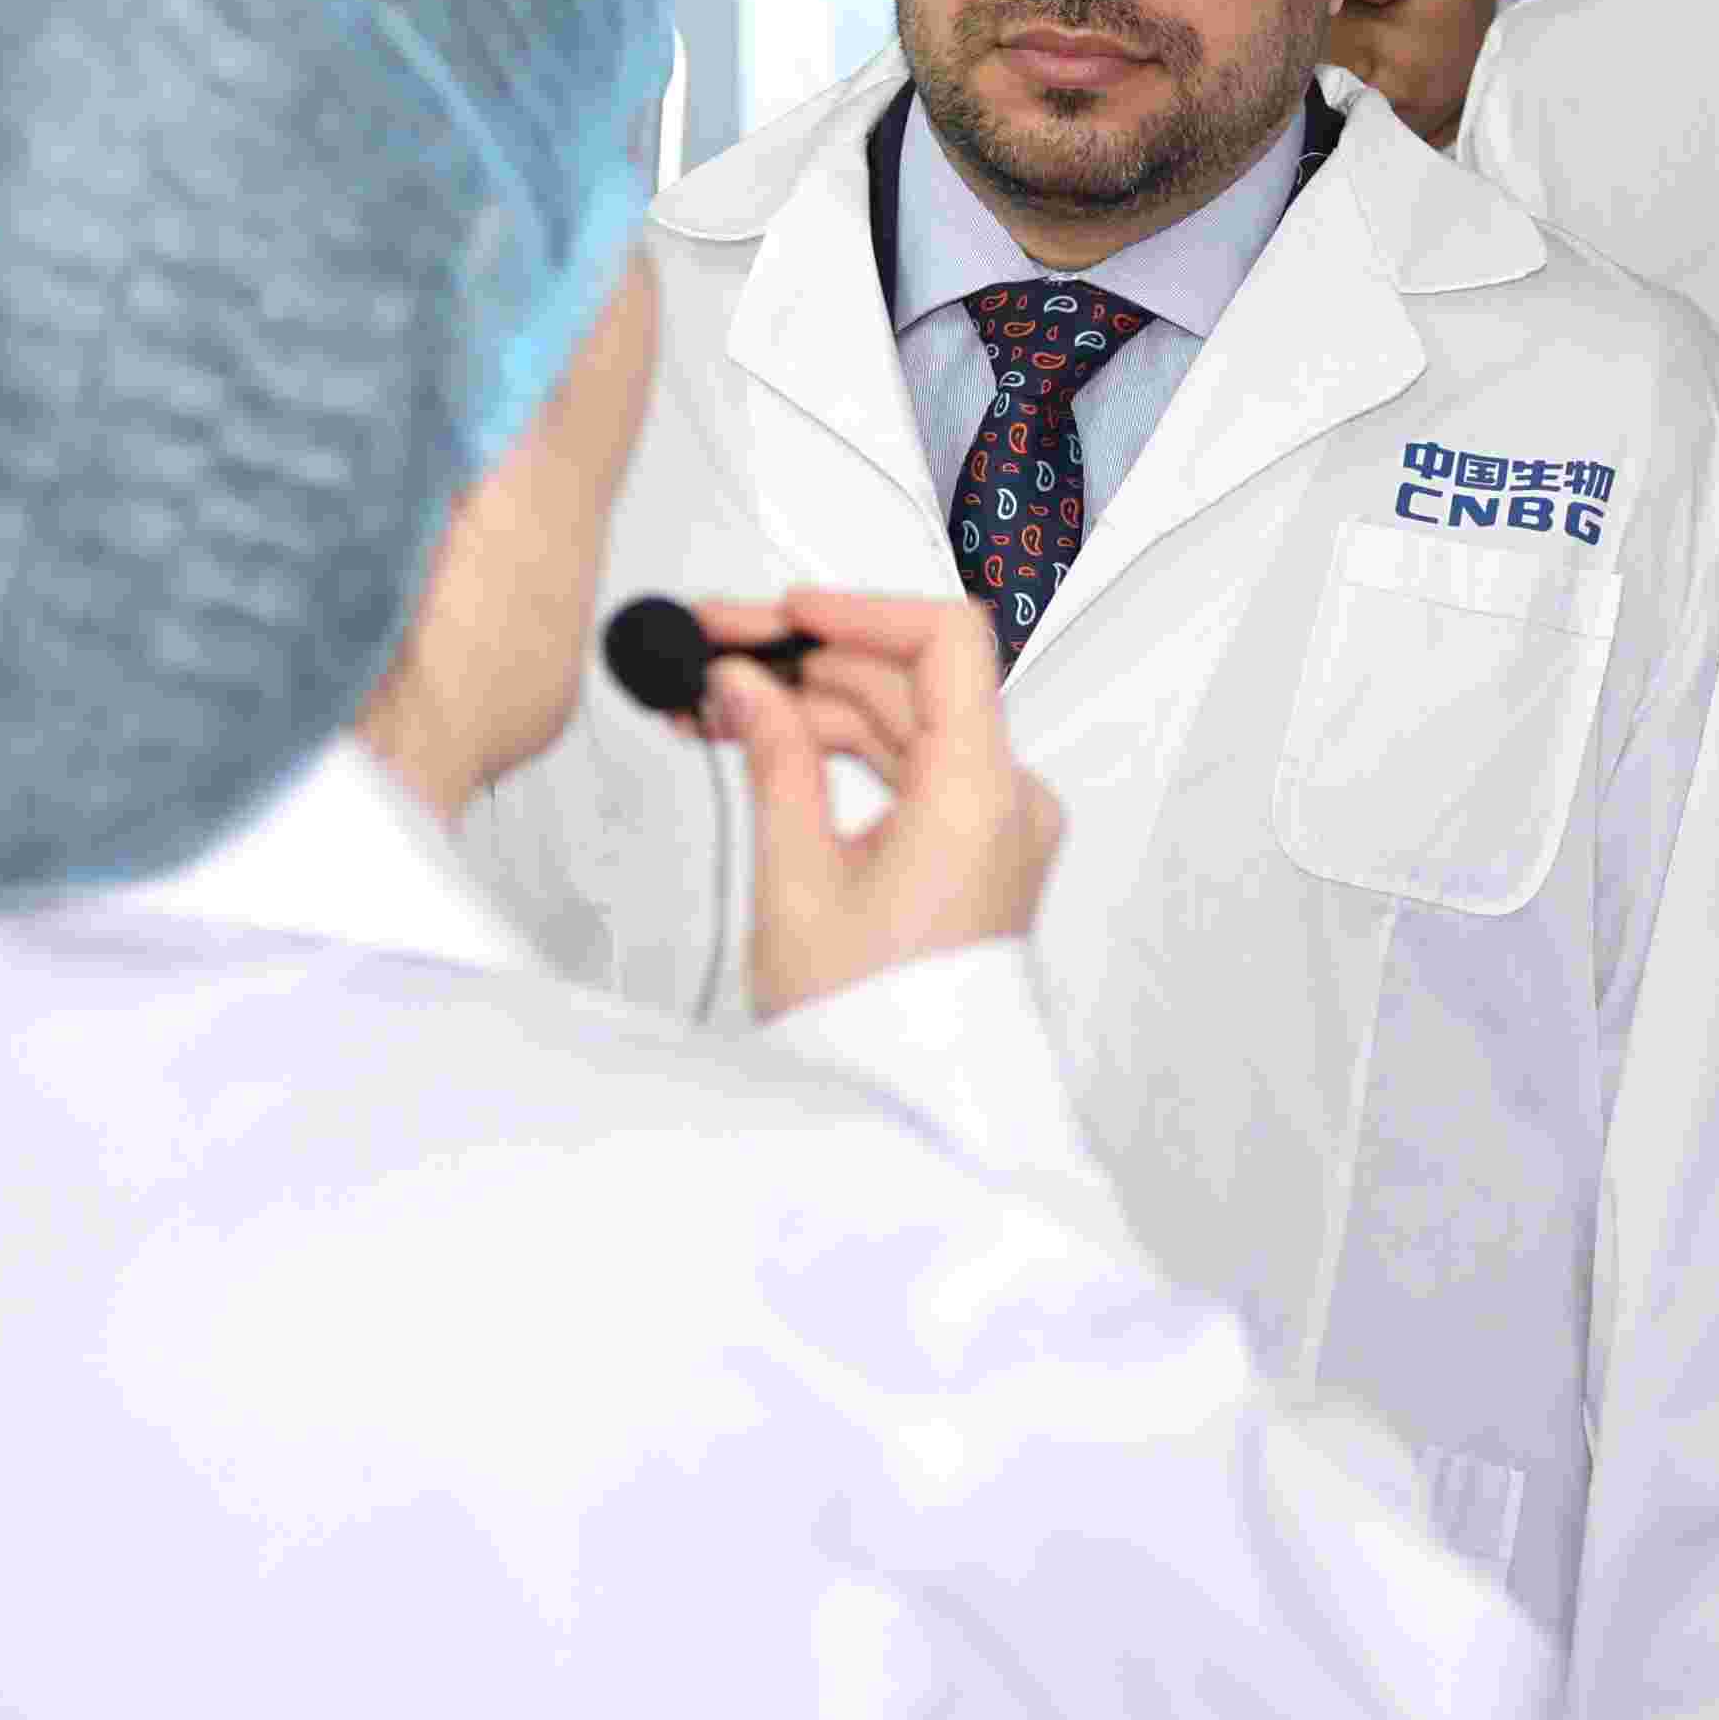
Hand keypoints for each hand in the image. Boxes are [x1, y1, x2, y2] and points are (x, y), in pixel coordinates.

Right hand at [705, 586, 1063, 1018]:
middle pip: (911, 680)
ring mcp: (994, 822)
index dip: (861, 611)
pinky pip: (910, 767)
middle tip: (712, 647)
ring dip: (811, 704)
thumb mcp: (799, 883)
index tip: (785, 613)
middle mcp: (1006, 798)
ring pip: (903, 723)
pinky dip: (840, 749)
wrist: (912, 1108)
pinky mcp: (971, 845)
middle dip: (807, 659)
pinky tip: (762, 737)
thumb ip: (775, 761)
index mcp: (982, 794)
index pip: (944, 643)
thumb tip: (744, 682)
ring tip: (712, 702)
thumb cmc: (870, 1024)